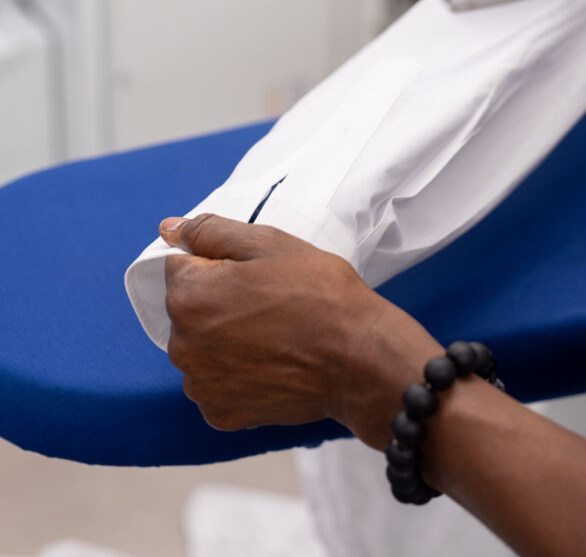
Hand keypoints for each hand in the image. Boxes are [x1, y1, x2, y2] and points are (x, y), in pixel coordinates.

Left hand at [160, 214, 438, 448]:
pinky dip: (235, 373)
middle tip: (269, 301)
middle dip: (217, 299)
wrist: (360, 359)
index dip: (218, 262)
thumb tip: (168, 228)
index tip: (255, 273)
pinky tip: (270, 363)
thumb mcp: (269, 243)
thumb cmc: (319, 293)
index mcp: (189, 297)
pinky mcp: (221, 414)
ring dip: (223, 338)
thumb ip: (211, 231)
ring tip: (273, 334)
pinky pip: (216, 382)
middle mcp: (182, 346)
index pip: (180, 265)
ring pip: (200, 346)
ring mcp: (201, 385)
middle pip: (187, 308)